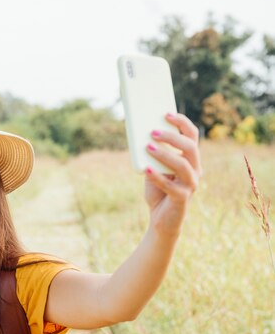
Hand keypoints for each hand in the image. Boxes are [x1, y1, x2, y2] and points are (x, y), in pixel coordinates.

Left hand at [144, 113, 201, 236]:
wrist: (160, 220)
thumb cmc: (158, 191)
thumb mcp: (153, 168)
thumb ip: (151, 155)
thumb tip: (138, 135)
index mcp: (190, 160)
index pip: (192, 136)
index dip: (182, 123)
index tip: (166, 113)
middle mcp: (195, 170)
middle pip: (191, 148)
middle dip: (172, 137)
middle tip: (152, 132)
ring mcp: (190, 185)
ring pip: (183, 165)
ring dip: (165, 154)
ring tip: (148, 147)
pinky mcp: (182, 199)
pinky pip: (171, 186)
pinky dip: (158, 177)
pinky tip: (146, 169)